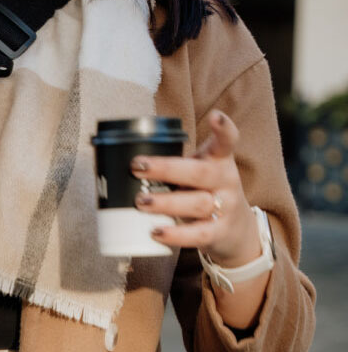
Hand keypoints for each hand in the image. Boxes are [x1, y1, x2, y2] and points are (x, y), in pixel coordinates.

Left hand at [131, 110, 260, 266]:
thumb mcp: (196, 172)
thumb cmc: (204, 192)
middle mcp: (226, 181)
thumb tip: (113, 155)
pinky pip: (198, 234)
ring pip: (197, 203)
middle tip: (137, 166)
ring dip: (166, 202)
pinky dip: (176, 234)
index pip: (227, 142)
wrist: (237, 232)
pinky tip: (155, 232)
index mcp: (219, 161)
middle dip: (166, 169)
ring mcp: (226, 208)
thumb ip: (171, 163)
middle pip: (201, 173)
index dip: (223, 129)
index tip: (216, 116)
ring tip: (140, 201)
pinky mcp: (220, 233)